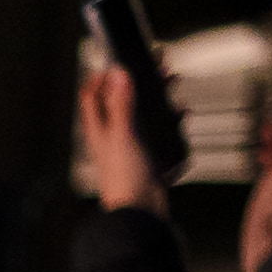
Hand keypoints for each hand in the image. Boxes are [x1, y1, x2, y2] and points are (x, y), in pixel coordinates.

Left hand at [77, 66, 160, 216]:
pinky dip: (169, 119)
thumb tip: (117, 73)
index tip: (116, 59)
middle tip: (157, 64)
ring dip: (157, 97)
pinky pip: (158, 130)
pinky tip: (181, 115)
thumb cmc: (124, 179)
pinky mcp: (147, 155)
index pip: (91, 95)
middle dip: (138, 80)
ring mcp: (130, 145)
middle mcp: (112, 135)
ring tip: (172, 83)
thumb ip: (121, 104)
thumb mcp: (123, 135)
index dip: (100, 75)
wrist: (140, 212)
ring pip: (142, 112)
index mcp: (99, 129)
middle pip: (121, 99)